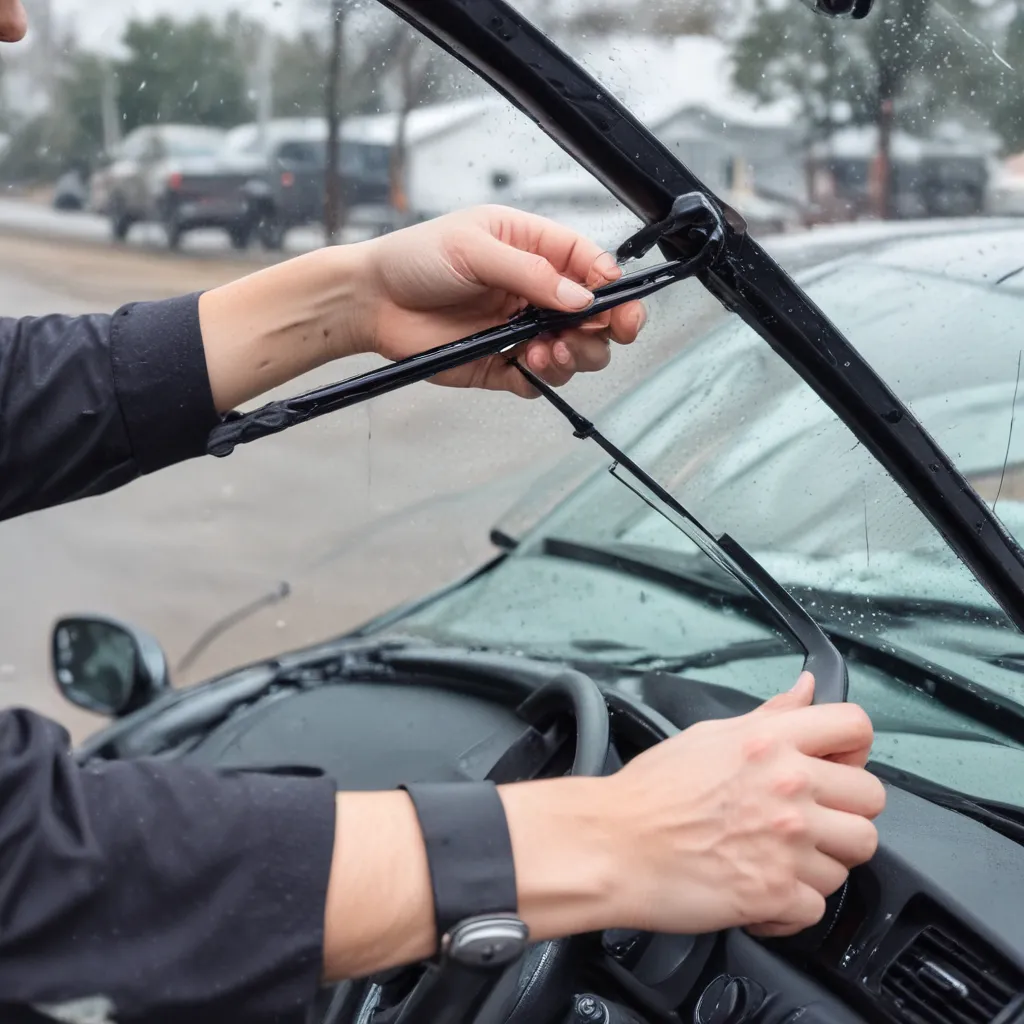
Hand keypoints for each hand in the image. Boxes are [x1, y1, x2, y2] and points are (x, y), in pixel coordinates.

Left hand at [358, 205, 646, 396]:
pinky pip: (537, 380)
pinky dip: (542, 378)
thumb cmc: (415, 258)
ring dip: (573, 356)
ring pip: (573, 352)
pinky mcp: (500, 364)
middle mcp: (532, 292)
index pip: (590, 267)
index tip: (618, 308)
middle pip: (594, 317)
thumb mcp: (475, 248)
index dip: (612, 288)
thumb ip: (532, 274)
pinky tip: (525, 364)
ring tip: (548, 350)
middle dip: (602, 330)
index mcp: (533, 250)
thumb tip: (581, 299)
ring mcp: (519, 330)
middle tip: (590, 336)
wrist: (371, 300)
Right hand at [590, 673, 883, 936]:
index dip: (853, 747)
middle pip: (872, 801)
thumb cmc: (648, 793)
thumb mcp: (710, 736)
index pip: (856, 727)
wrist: (612, 845)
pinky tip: (761, 890)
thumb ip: (770, 715)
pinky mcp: (775, 893)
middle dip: (844, 811)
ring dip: (819, 863)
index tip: (839, 763)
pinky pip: (817, 908)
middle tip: (808, 819)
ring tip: (778, 857)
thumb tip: (806, 690)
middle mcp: (788, 788)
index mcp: (771, 742)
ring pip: (852, 859)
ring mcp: (787, 844)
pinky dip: (790, 907)